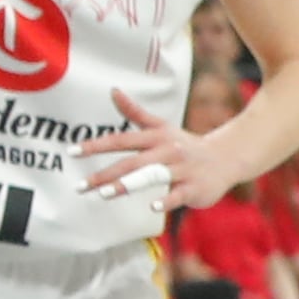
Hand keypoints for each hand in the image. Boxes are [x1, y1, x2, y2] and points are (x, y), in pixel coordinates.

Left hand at [76, 89, 241, 209]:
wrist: (226, 158)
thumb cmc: (185, 144)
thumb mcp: (161, 126)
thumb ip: (135, 112)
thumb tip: (113, 90)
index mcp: (155, 137)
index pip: (121, 140)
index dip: (96, 145)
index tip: (71, 151)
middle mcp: (167, 151)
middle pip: (131, 162)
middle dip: (105, 174)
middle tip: (81, 186)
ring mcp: (181, 169)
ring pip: (152, 176)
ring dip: (128, 184)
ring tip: (105, 194)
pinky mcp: (194, 188)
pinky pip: (178, 194)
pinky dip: (165, 200)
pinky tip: (151, 207)